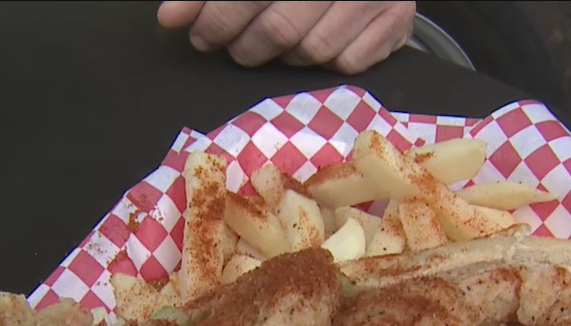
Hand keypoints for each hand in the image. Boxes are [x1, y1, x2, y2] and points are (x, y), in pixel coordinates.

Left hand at [158, 1, 416, 74]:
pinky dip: (327, 62)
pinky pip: (349, 63)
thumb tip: (171, 17)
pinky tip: (315, 44)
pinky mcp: (398, 19)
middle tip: (231, 45)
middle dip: (246, 45)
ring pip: (314, 51)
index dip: (216, 17)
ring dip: (286, 56)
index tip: (197, 34)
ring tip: (275, 44)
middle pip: (281, 28)